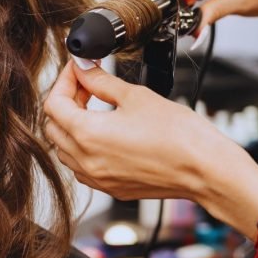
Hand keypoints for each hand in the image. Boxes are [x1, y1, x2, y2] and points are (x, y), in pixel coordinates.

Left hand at [43, 61, 248, 202]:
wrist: (204, 169)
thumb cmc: (179, 135)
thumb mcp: (135, 96)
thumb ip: (101, 81)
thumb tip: (83, 69)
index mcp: (87, 135)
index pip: (53, 104)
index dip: (63, 81)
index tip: (78, 69)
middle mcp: (86, 161)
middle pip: (53, 127)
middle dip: (65, 101)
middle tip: (86, 84)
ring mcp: (98, 179)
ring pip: (65, 150)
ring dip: (72, 126)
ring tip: (96, 107)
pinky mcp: (112, 188)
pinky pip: (82, 167)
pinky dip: (84, 148)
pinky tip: (105, 133)